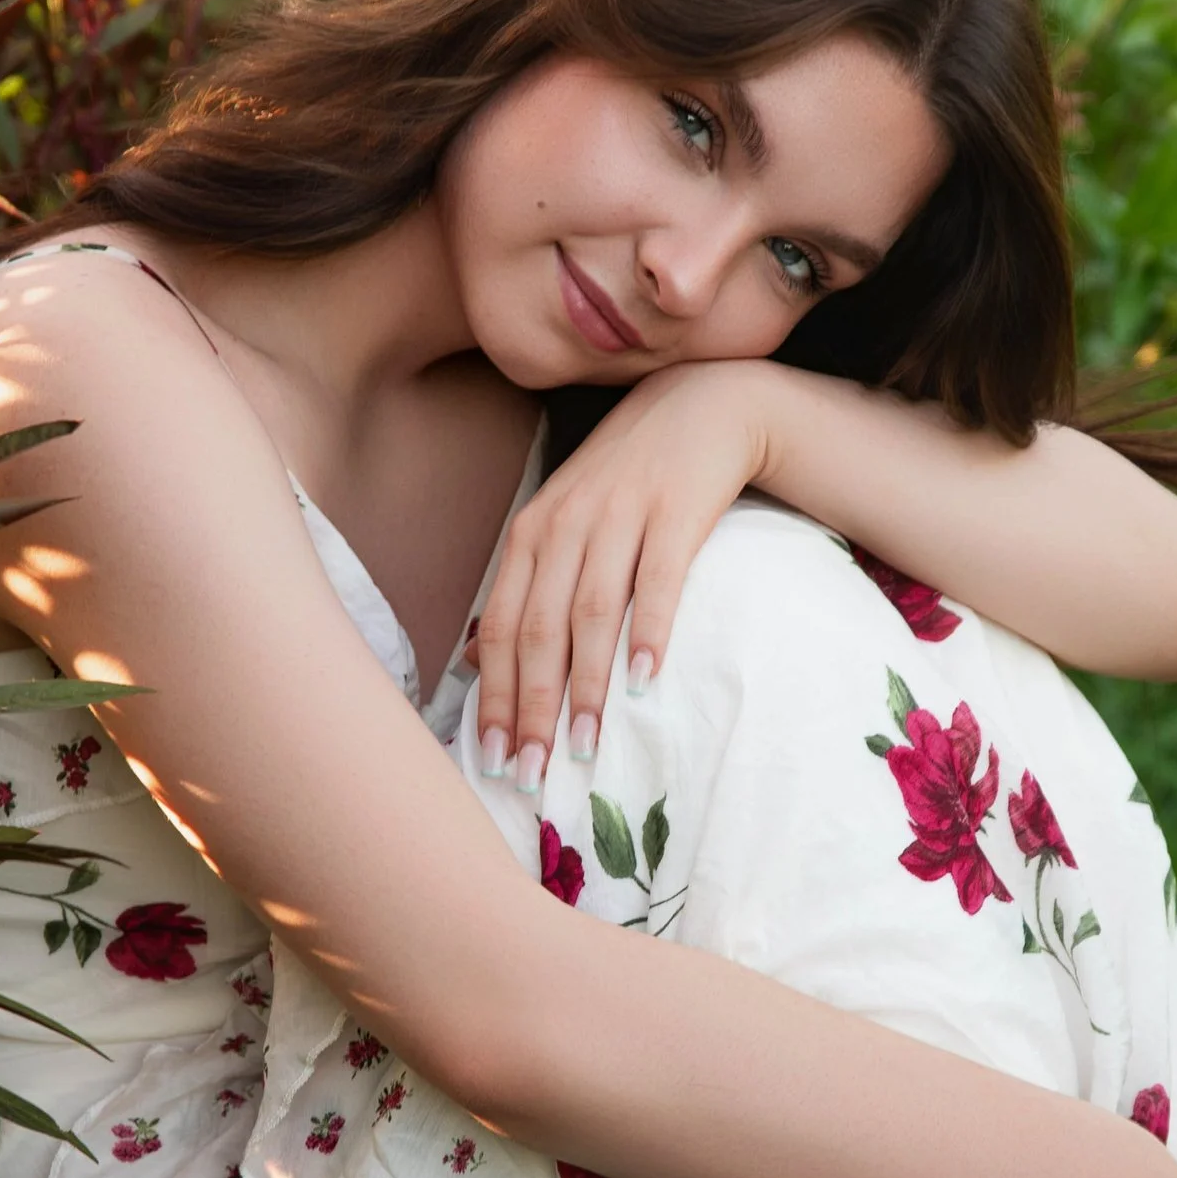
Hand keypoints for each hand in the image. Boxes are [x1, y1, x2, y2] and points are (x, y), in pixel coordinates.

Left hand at [475, 363, 772, 787]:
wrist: (702, 406)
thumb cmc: (630, 478)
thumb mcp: (563, 522)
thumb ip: (524, 586)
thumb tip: (474, 656)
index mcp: (531, 533)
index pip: (501, 627)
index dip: (494, 696)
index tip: (493, 757)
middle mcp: (565, 523)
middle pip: (538, 629)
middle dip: (531, 707)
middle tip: (531, 771)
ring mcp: (619, 514)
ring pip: (591, 612)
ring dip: (587, 685)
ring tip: (586, 745)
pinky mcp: (675, 510)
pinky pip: (658, 580)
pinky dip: (649, 630)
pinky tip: (645, 679)